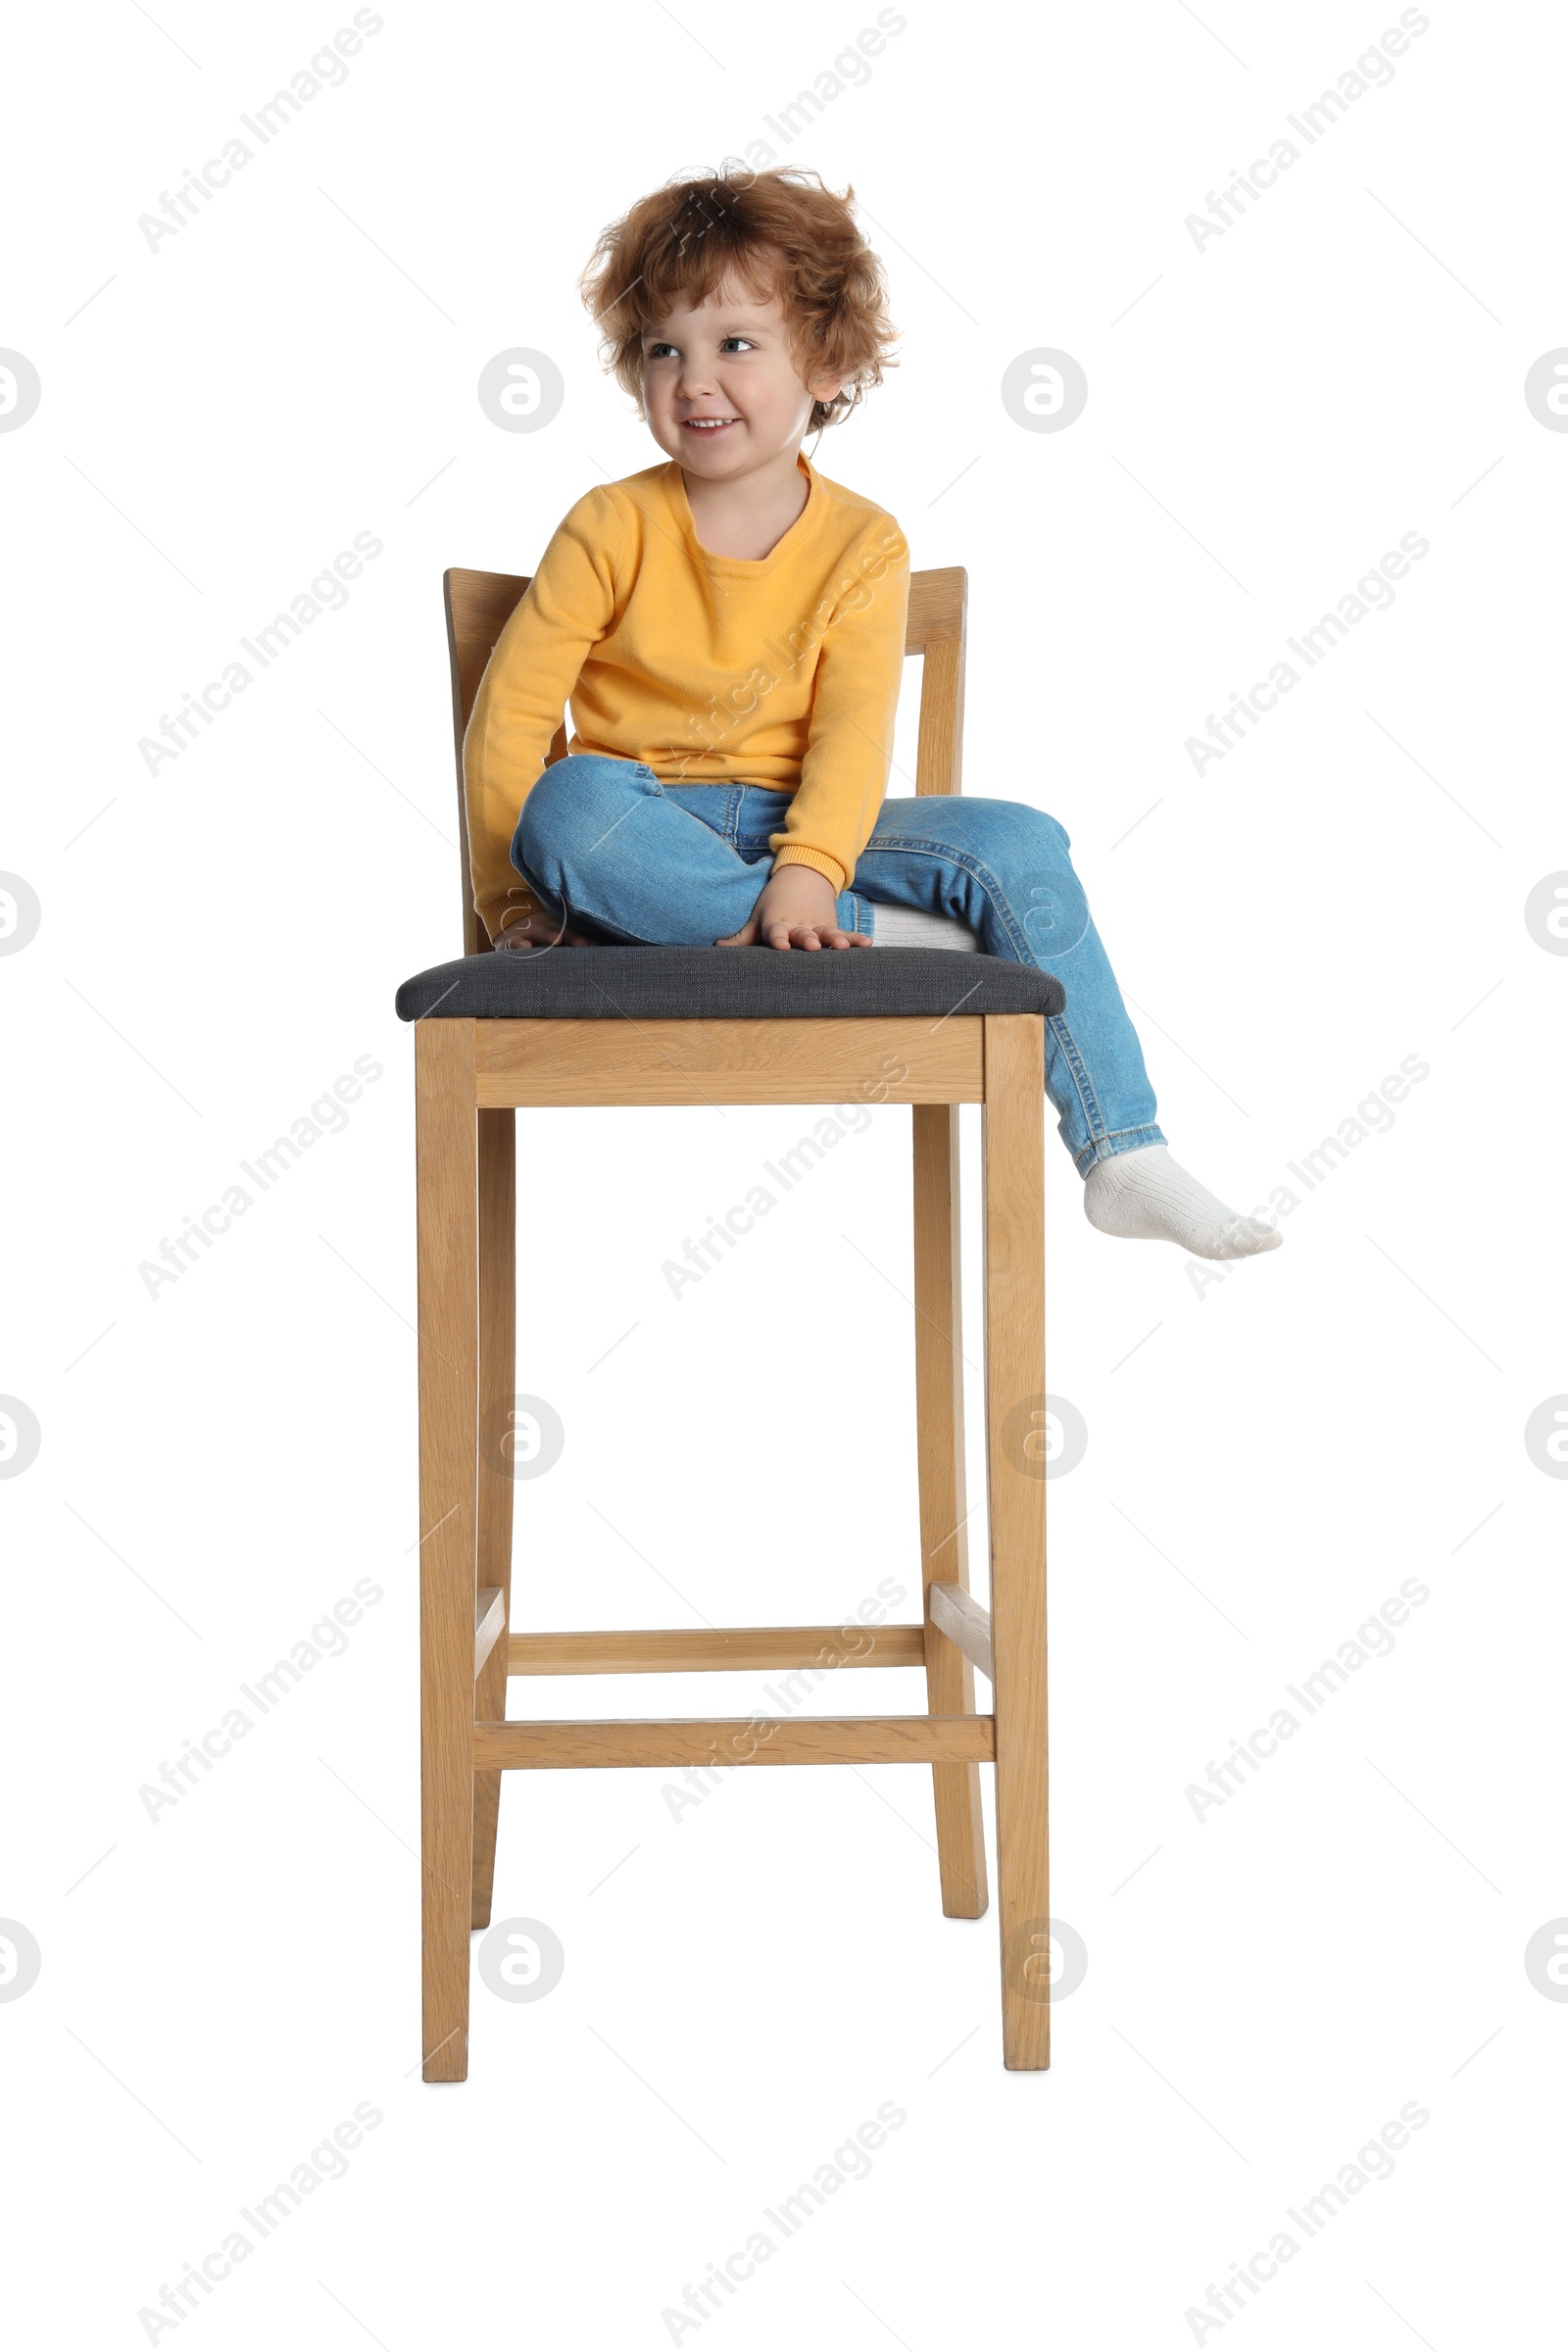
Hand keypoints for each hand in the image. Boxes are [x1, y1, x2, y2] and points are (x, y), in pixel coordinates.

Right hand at [493, 906, 593, 952]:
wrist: (506, 930)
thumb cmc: (538, 939)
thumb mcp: (555, 937)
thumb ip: (573, 943)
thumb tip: (596, 947)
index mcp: (557, 925)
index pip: (573, 929)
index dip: (584, 936)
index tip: (595, 945)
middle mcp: (544, 925)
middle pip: (560, 927)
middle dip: (572, 935)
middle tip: (584, 943)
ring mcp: (528, 932)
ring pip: (539, 931)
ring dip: (548, 934)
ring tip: (557, 939)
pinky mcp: (512, 941)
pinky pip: (515, 941)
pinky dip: (520, 943)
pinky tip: (527, 946)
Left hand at [717, 863, 868, 951]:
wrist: (803, 876)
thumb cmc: (775, 904)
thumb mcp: (758, 918)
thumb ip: (742, 937)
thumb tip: (718, 948)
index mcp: (778, 924)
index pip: (776, 933)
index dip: (778, 940)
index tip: (782, 947)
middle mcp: (799, 925)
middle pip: (803, 933)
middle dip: (808, 940)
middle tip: (812, 947)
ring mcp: (817, 925)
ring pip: (826, 933)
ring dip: (834, 939)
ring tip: (841, 946)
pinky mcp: (832, 925)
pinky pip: (845, 933)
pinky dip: (855, 938)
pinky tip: (867, 944)